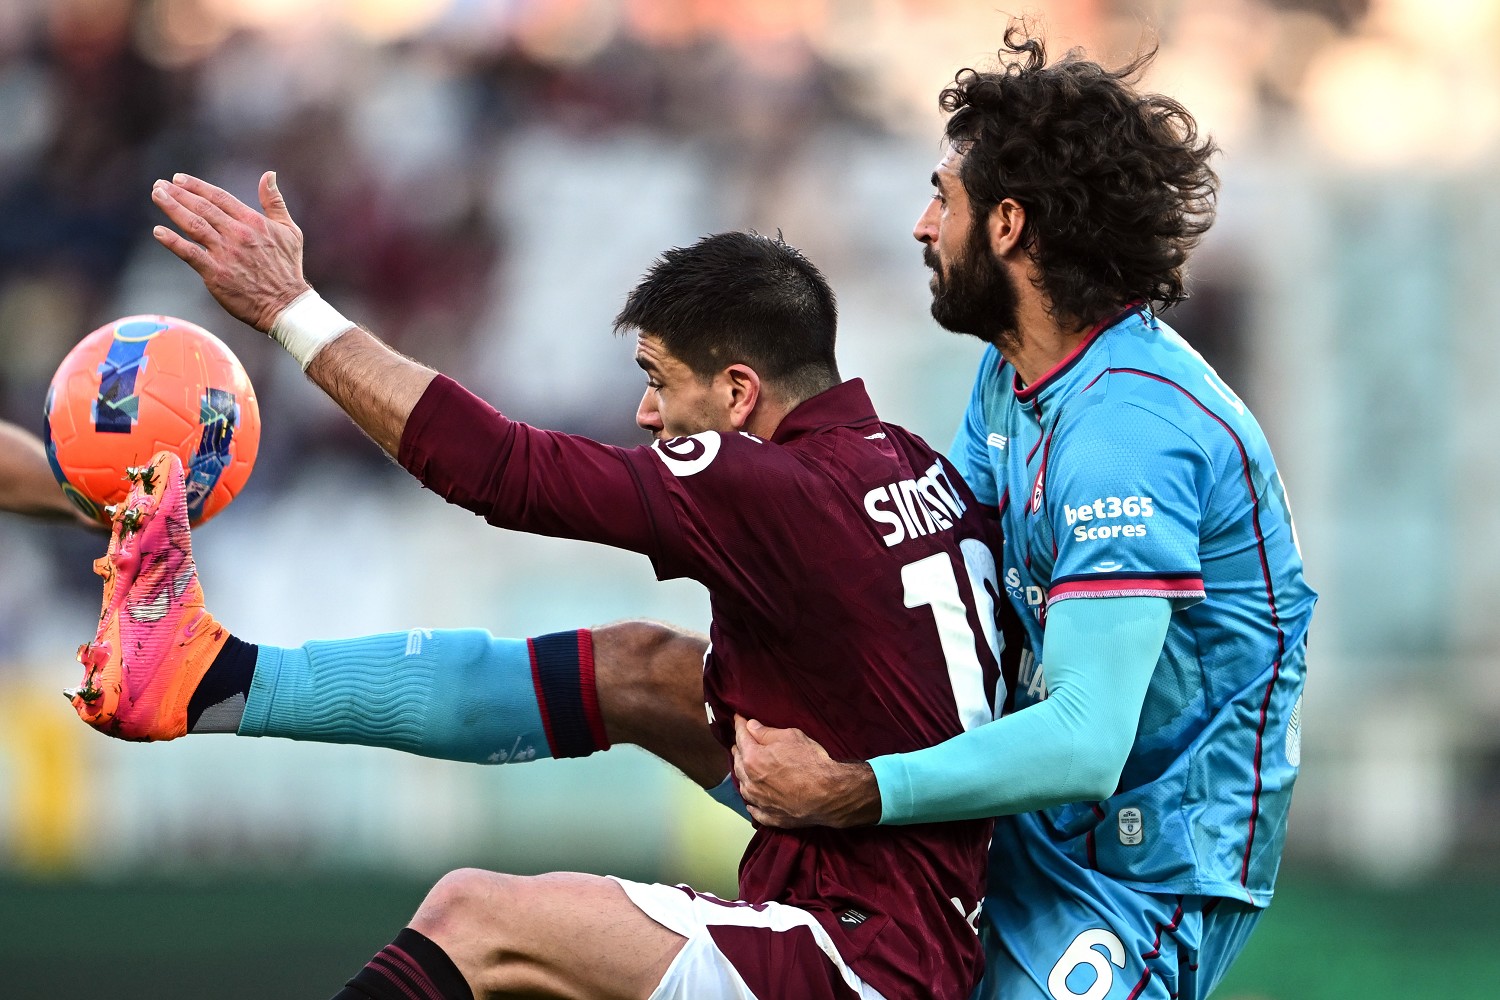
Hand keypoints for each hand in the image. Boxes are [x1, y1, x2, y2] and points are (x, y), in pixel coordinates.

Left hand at [152, 171, 309, 332]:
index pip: (219, 197)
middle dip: (178, 194)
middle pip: (202, 208)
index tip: (179, 179)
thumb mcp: (290, 230)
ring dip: (172, 208)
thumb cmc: (287, 268)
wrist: (285, 305)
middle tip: (159, 185)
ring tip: (157, 196)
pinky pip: (189, 254)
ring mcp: (225, 253)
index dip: (197, 186)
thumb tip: (269, 175)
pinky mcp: (216, 273)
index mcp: (253, 222)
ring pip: (193, 225)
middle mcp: (238, 234)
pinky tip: (158, 232)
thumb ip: (275, 202)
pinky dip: (173, 242)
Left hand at [732, 715, 881, 828]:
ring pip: (743, 786)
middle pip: (738, 762)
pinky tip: (752, 801)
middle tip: (740, 741)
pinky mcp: (770, 817)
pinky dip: (752, 803)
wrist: (829, 794)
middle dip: (739, 749)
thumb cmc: (811, 762)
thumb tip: (751, 726)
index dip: (740, 725)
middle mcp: (750, 781)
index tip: (738, 718)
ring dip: (743, 775)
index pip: (741, 737)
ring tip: (744, 768)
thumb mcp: (791, 737)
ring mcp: (759, 802)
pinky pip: (755, 810)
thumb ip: (767, 732)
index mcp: (753, 759)